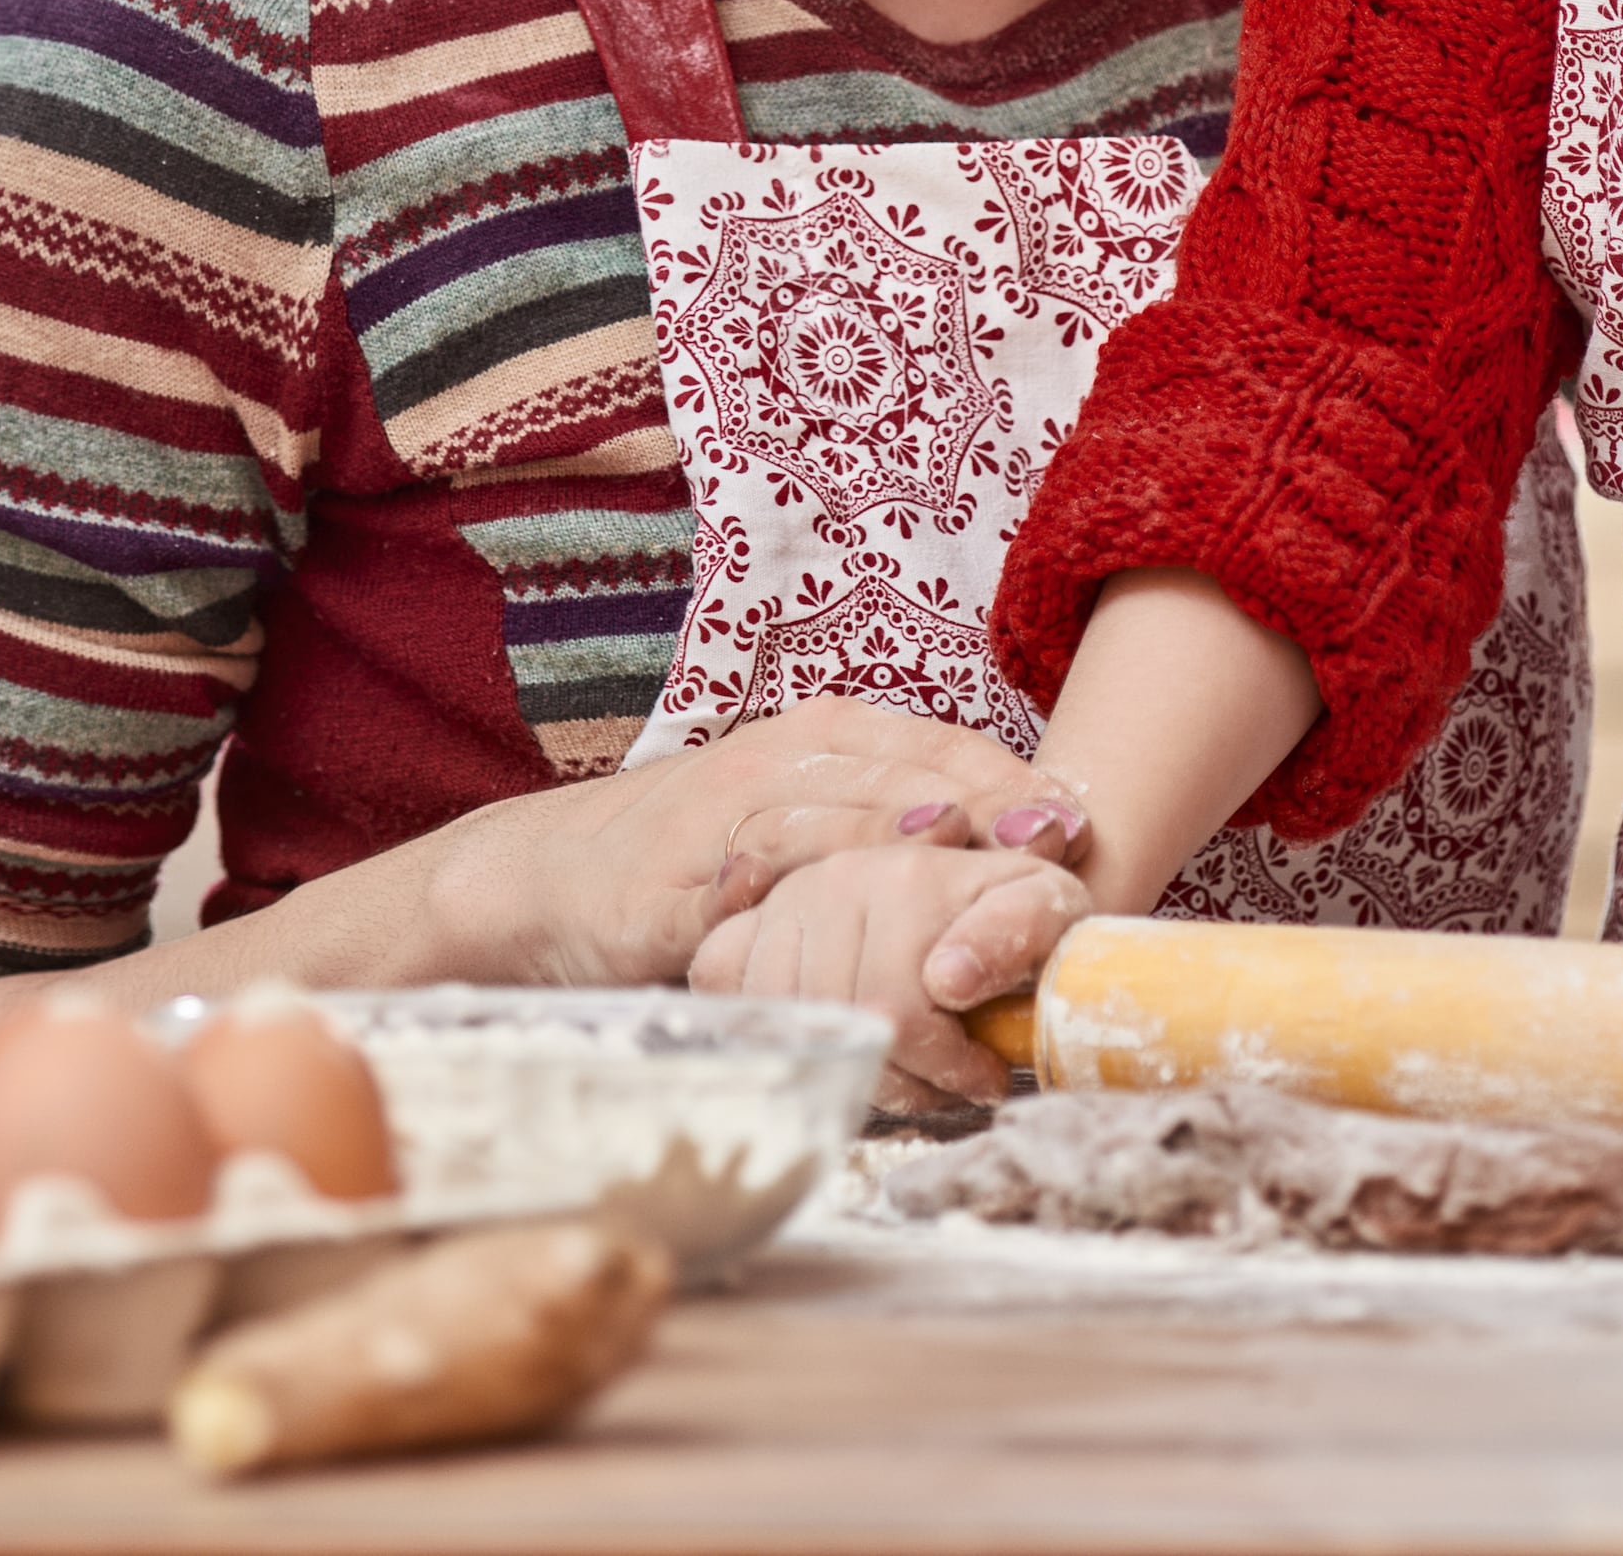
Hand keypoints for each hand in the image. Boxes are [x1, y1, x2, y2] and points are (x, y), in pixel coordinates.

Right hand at [430, 702, 1084, 989]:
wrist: (541, 882)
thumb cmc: (682, 860)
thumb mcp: (791, 831)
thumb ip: (875, 836)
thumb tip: (993, 873)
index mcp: (820, 739)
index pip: (941, 747)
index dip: (1014, 779)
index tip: (1080, 815)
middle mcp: (784, 758)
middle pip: (910, 767)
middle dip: (993, 797)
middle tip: (1064, 832)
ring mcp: (734, 809)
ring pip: (845, 800)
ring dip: (922, 822)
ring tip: (990, 841)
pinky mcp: (688, 872)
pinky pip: (766, 859)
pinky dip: (825, 863)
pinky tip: (867, 877)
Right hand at [689, 840, 1090, 1112]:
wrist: (974, 887)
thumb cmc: (1016, 913)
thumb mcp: (1049, 913)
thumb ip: (1014, 933)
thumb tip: (946, 978)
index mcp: (909, 878)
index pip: (898, 1014)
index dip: (946, 1066)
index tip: (985, 1074)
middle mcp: (835, 880)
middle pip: (844, 1027)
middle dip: (908, 1078)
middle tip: (947, 1080)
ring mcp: (786, 903)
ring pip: (792, 1024)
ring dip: (850, 1065)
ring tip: (904, 1062)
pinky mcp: (748, 925)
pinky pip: (727, 988)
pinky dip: (774, 1027)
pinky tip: (833, 1034)